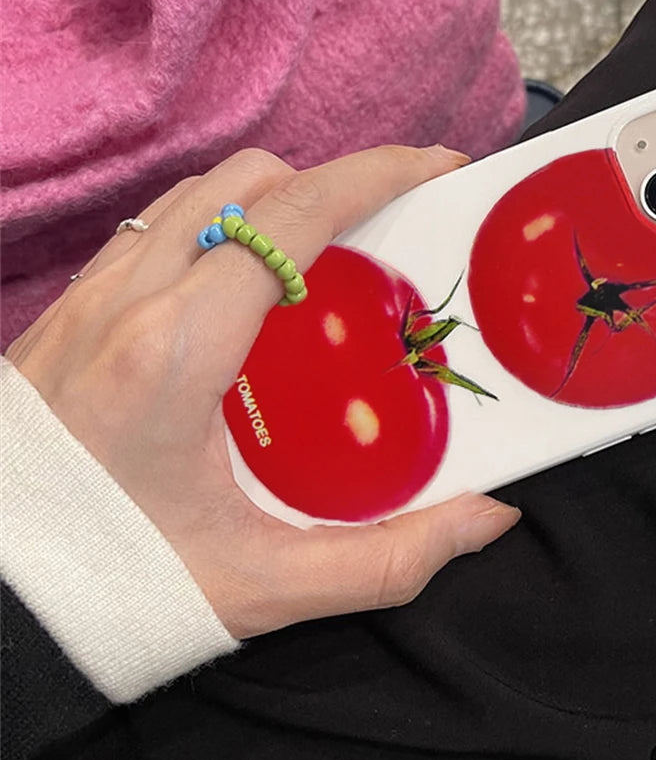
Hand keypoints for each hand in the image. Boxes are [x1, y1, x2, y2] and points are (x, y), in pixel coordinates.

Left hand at [5, 145, 520, 639]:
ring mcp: (87, 301)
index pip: (294, 216)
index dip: (379, 174)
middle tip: (391, 226)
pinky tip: (245, 295)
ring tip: (325, 256)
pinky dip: (218, 230)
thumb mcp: (267, 586)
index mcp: (177, 351)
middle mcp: (126, 302)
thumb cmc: (114, 591)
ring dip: (272, 202)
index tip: (438, 167)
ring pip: (197, 194)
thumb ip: (391, 558)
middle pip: (249, 181)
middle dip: (334, 182)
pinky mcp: (65, 316)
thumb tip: (485, 518)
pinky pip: (156, 231)